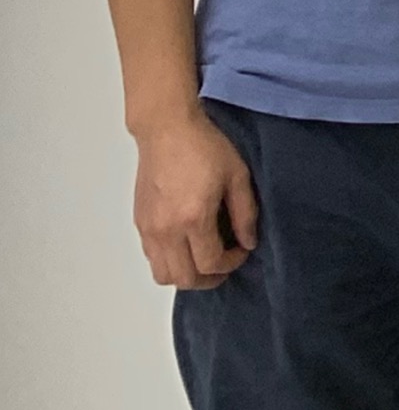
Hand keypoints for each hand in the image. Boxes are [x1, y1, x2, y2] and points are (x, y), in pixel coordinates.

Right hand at [130, 105, 257, 290]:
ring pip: (163, 275)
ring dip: (186, 275)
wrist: (166, 130)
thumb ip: (245, 214)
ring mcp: (148, 228)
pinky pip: (152, 257)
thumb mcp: (238, 176)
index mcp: (193, 218)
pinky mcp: (139, 222)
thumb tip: (248, 243)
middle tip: (225, 263)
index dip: (231, 264)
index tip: (242, 250)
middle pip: (184, 279)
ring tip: (205, 259)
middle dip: (209, 279)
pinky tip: (187, 244)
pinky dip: (170, 261)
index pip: (210, 264)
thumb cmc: (205, 147)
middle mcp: (166, 230)